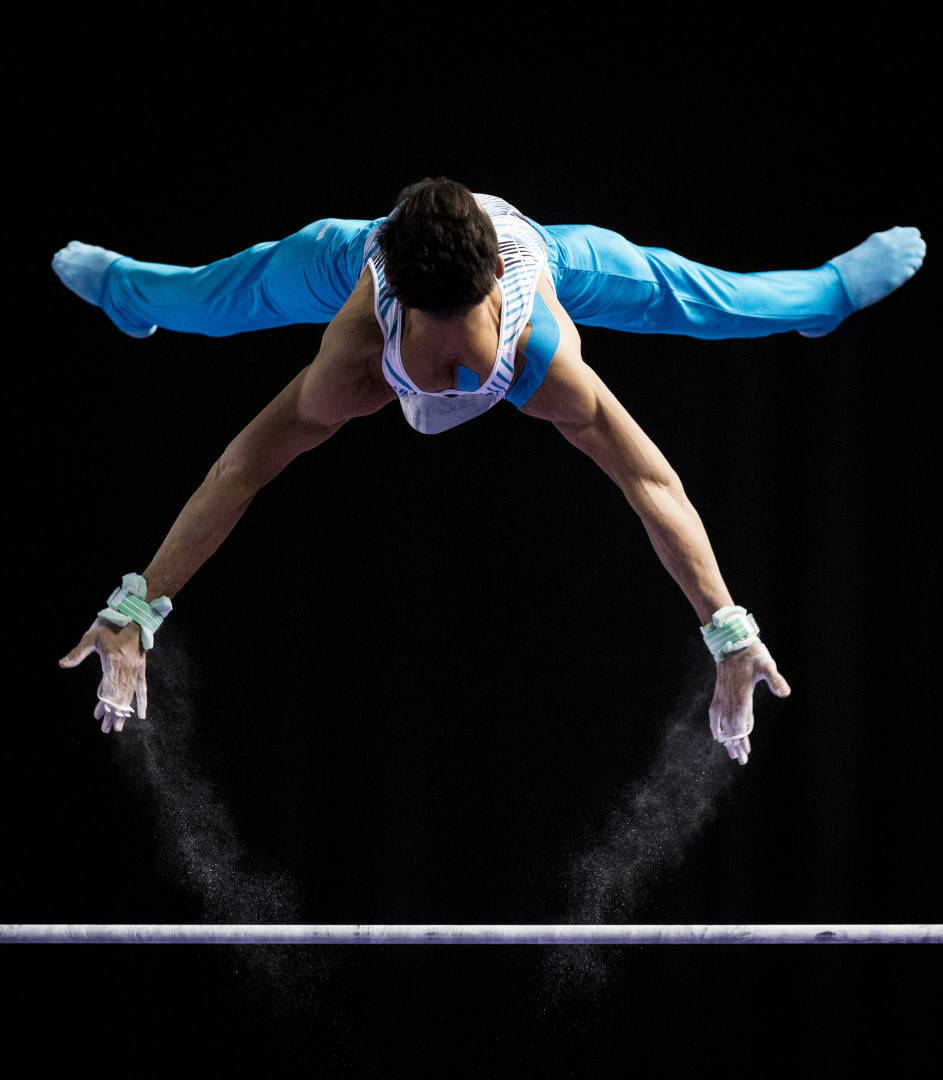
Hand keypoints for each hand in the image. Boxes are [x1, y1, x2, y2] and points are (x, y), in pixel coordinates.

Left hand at [59, 618, 146, 732]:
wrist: (134, 616)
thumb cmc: (110, 624)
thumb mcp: (91, 636)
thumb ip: (78, 652)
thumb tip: (62, 663)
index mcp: (114, 662)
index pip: (109, 690)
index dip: (105, 705)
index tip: (99, 717)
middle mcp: (127, 669)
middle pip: (120, 696)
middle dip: (113, 714)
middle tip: (107, 729)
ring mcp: (135, 670)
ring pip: (129, 696)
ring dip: (124, 712)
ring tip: (118, 727)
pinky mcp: (141, 668)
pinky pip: (143, 689)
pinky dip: (142, 702)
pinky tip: (141, 715)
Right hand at [709, 640, 789, 764]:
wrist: (732, 643)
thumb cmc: (751, 654)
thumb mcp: (767, 666)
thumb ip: (775, 680)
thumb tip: (785, 693)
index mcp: (741, 696)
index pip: (740, 724)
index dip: (742, 740)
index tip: (745, 753)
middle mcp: (729, 699)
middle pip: (731, 728)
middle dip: (736, 745)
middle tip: (741, 760)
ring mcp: (722, 697)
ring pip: (722, 723)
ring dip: (726, 739)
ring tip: (730, 753)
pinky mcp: (719, 693)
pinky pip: (714, 714)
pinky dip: (715, 726)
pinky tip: (717, 736)